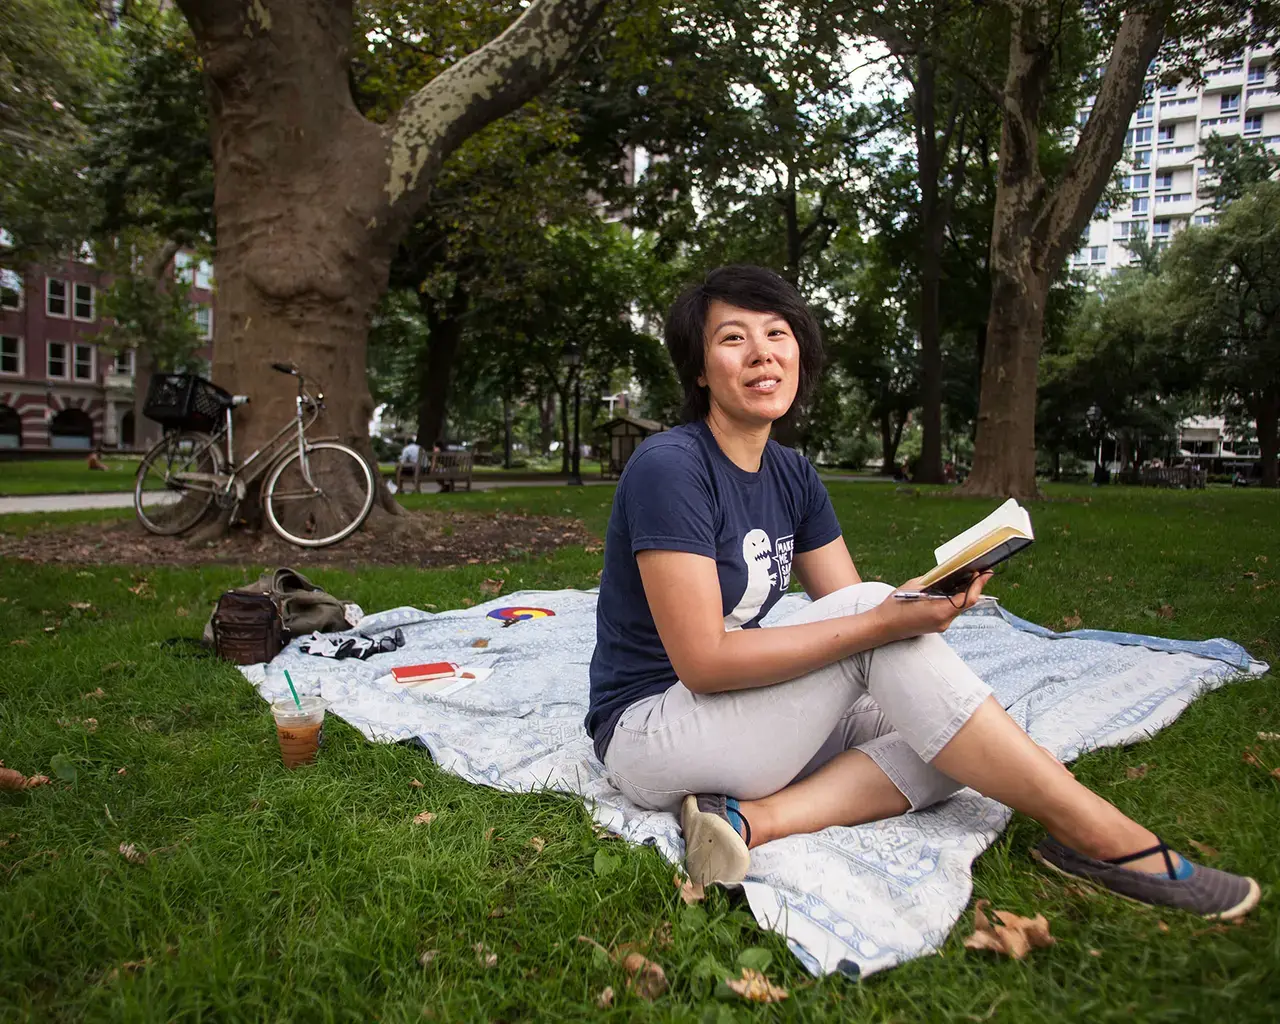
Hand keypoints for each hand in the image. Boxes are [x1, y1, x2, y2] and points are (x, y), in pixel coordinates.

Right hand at [873, 571, 993, 641]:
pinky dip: (954, 600)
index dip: (978, 585)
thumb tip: (948, 573)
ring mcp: (941, 625)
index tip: (985, 572)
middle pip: (966, 603)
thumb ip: (934, 580)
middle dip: (973, 587)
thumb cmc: (895, 605)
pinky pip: (950, 611)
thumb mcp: (914, 586)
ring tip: (966, 578)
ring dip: (963, 593)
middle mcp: (944, 621)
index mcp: (940, 611)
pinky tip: (951, 590)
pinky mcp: (936, 626)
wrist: (882, 627)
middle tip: (978, 571)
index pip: (968, 598)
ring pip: (959, 607)